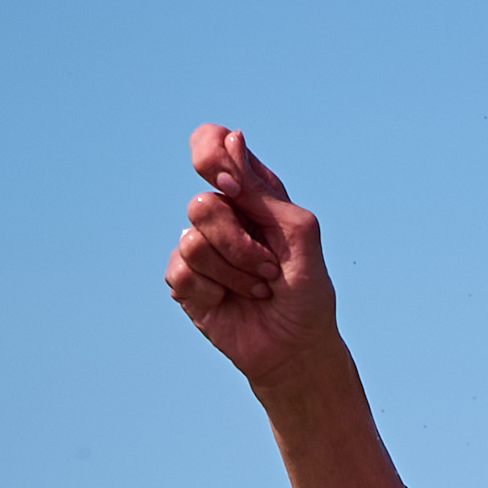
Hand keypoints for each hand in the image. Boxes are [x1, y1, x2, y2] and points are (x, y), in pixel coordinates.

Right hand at [166, 124, 340, 393]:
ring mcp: (199, 246)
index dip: (211, 156)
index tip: (232, 186)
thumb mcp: (299, 234)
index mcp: (249, 192)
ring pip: (193, 241)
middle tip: (270, 270)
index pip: (211, 143)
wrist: (297, 349)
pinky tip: (230, 302)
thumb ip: (264, 190)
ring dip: (235, 273)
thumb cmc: (306, 293)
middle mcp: (221, 214)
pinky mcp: (185, 281)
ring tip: (258, 290)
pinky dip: (214, 291)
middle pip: (203, 205)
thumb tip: (233, 137)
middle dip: (241, 245)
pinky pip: (182, 271)